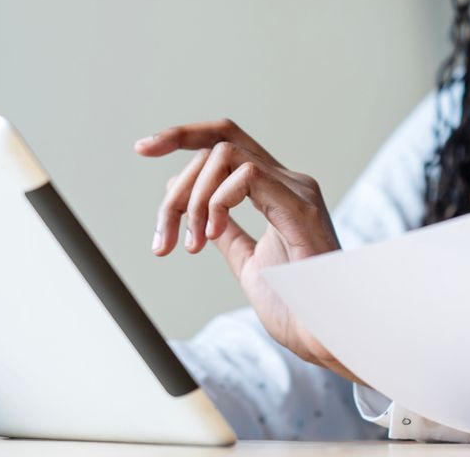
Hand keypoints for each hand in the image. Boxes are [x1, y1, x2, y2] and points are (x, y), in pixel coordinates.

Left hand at [136, 120, 354, 380]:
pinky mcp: (300, 208)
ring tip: (190, 244)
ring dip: (192, 198)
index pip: (227, 142)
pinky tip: (208, 238)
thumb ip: (224, 228)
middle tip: (163, 235)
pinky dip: (216, 204)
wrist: (326, 334)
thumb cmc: (296, 306)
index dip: (182, 135)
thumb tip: (192, 201)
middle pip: (220, 140)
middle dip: (178, 176)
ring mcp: (297, 191)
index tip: (142, 148)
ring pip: (226, 154)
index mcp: (278, 191)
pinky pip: (247, 178)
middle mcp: (290, 181)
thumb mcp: (247, 261)